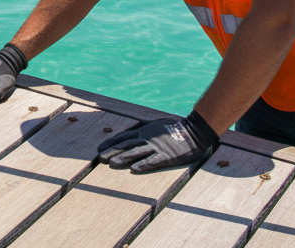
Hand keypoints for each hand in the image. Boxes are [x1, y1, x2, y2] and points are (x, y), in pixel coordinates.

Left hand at [95, 112, 216, 171]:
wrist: (194, 131)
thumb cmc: (175, 127)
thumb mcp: (156, 124)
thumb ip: (144, 128)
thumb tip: (133, 132)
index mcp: (144, 131)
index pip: (123, 137)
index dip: (110, 143)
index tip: (99, 149)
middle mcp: (147, 138)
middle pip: (126, 145)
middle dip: (112, 152)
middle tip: (100, 159)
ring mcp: (157, 147)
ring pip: (136, 153)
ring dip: (123, 158)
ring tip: (111, 164)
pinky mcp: (167, 156)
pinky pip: (153, 161)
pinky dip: (143, 165)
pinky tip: (134, 170)